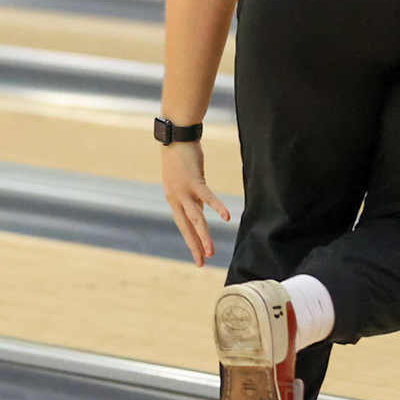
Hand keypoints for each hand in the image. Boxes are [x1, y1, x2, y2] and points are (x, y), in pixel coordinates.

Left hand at [160, 140, 230, 266]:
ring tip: (210, 251)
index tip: (199, 258)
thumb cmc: (182, 157)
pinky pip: (207, 196)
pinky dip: (216, 207)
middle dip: (195, 245)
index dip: (191, 242)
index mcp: (174, 199)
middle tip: (202, 262)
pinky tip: (225, 218)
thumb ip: (194, 197)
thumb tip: (203, 212)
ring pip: (195, 217)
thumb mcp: (186, 182)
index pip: (183, 225)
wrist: (176, 137)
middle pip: (187, 226)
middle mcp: (176, 198)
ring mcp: (184, 190)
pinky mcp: (194, 180)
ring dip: (203, 235)